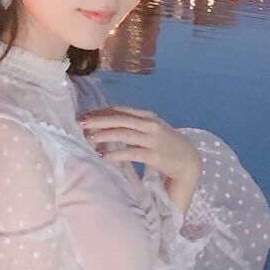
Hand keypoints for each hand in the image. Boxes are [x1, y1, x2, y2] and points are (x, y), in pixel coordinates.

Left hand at [79, 106, 201, 210]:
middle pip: (119, 119)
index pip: (120, 109)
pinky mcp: (154, 155)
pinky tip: (103, 155)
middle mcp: (150, 124)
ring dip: (104, 135)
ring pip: (123, 134)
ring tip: (88, 139)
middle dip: (98, 120)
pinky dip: (115, 154)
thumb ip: (133, 124)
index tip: (85, 115)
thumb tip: (106, 123)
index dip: (101, 111)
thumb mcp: (151, 129)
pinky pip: (131, 153)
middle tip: (80, 123)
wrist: (189, 160)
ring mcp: (153, 139)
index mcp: (147, 115)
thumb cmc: (166, 144)